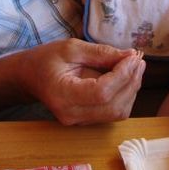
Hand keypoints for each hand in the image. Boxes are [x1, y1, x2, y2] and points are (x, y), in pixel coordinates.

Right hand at [17, 38, 145, 124]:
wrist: (29, 76)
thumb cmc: (46, 58)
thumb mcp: (71, 47)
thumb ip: (101, 53)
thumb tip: (130, 55)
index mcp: (63, 95)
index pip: (101, 92)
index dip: (122, 75)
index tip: (133, 57)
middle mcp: (72, 114)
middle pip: (113, 105)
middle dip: (132, 81)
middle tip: (138, 58)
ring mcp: (79, 121)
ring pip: (117, 112)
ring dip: (131, 89)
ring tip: (135, 65)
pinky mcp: (86, 120)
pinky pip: (112, 112)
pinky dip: (125, 94)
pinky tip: (126, 76)